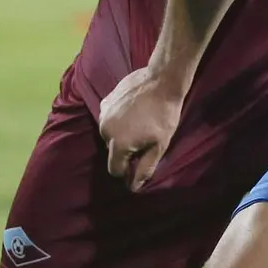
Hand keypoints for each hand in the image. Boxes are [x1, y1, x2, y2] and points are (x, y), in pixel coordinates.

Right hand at [98, 67, 184, 191]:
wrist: (161, 80)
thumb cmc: (164, 114)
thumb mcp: (159, 145)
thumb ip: (145, 167)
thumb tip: (133, 187)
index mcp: (118, 143)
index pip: (114, 169)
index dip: (127, 171)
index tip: (139, 162)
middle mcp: (105, 130)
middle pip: (111, 151)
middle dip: (125, 150)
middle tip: (144, 139)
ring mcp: (103, 114)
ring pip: (109, 134)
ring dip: (121, 134)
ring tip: (139, 124)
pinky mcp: (105, 101)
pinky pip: (109, 118)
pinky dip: (118, 120)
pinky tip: (133, 112)